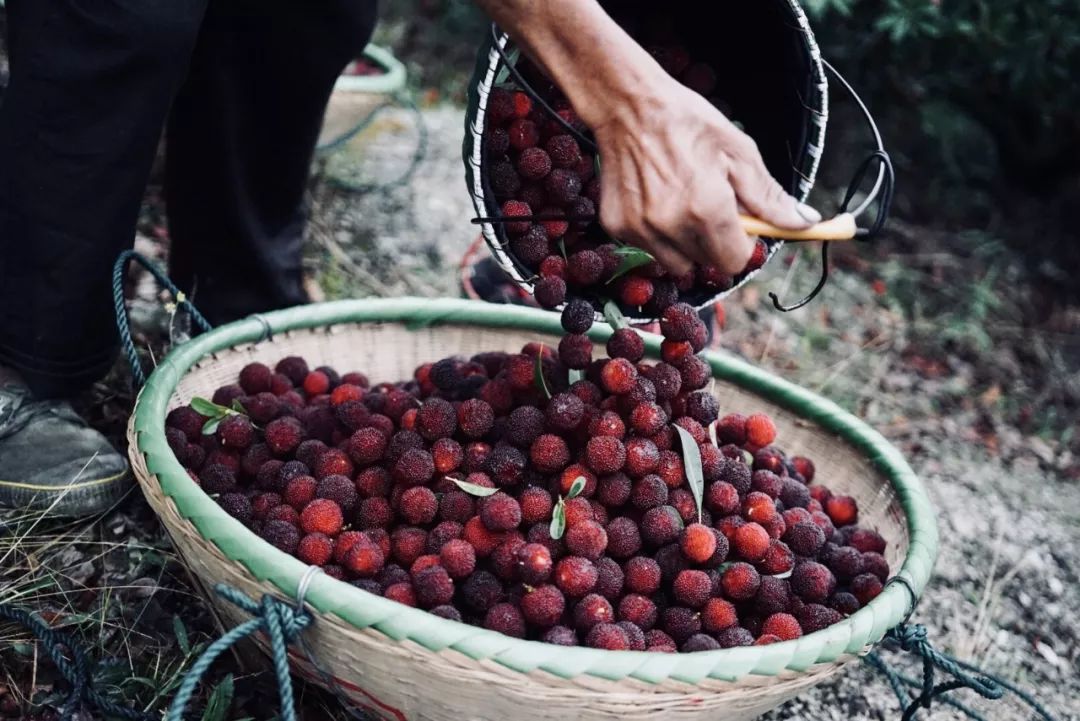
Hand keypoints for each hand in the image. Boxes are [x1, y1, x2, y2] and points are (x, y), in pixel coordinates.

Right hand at [592, 80, 820, 275]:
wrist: (629, 106)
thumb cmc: (688, 122)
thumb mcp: (739, 152)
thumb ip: (770, 197)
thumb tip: (804, 222)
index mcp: (708, 209)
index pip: (734, 261)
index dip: (741, 244)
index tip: (738, 225)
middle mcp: (673, 226)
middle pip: (707, 264)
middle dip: (714, 242)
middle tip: (708, 205)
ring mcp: (641, 229)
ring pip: (676, 262)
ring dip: (685, 243)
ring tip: (681, 203)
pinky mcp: (618, 226)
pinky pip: (649, 247)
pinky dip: (657, 233)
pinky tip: (656, 199)